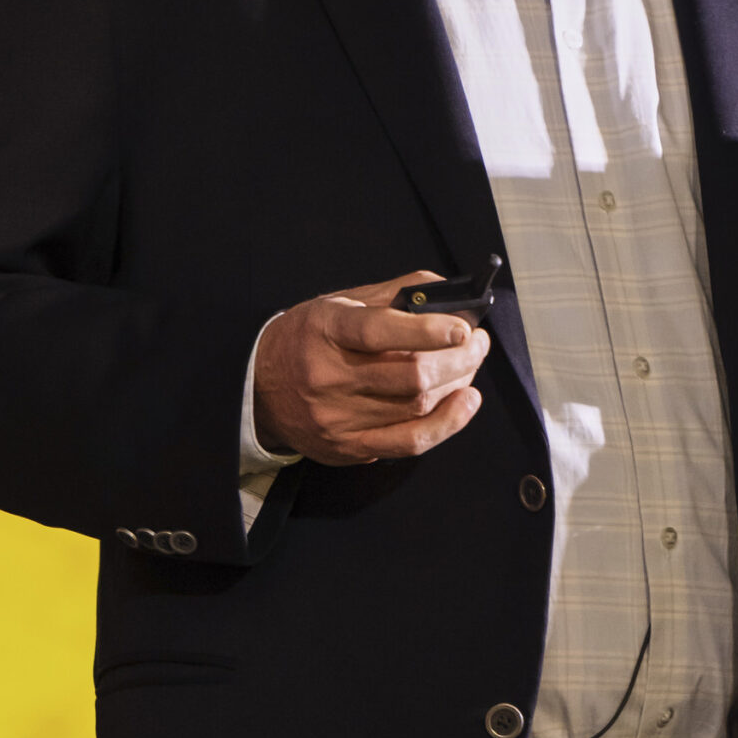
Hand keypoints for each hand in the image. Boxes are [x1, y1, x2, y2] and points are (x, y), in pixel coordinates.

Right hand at [253, 270, 490, 463]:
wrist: (259, 389)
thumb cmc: (307, 337)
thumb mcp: (338, 303)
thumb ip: (392, 294)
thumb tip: (446, 290)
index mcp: (325, 331)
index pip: (378, 332)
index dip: (426, 330)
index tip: (461, 326)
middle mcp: (328, 377)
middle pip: (409, 376)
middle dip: (459, 359)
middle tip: (478, 343)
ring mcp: (337, 418)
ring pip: (416, 409)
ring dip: (457, 386)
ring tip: (471, 365)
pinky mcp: (347, 447)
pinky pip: (407, 443)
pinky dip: (445, 424)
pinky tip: (465, 403)